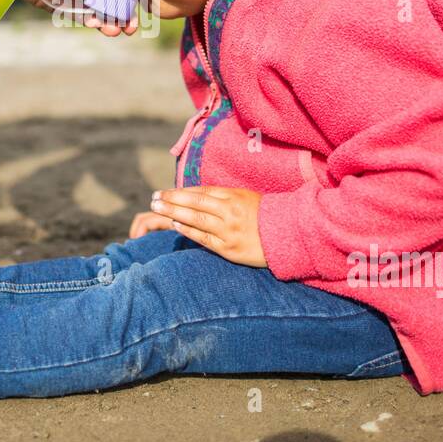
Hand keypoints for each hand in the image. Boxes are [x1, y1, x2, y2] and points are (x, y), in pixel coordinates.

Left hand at [132, 186, 265, 266]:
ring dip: (174, 213)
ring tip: (158, 208)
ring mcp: (228, 230)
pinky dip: (188, 230)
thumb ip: (223, 197)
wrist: (288, 236)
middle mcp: (230, 211)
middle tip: (154, 198)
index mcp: (234, 196)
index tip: (164, 192)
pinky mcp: (229, 249)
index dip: (180, 192)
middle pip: (194, 203)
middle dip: (171, 200)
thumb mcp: (245, 198)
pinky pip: (204, 238)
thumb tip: (195, 196)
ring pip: (196, 219)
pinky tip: (176, 225)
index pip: (201, 192)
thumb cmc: (264, 215)